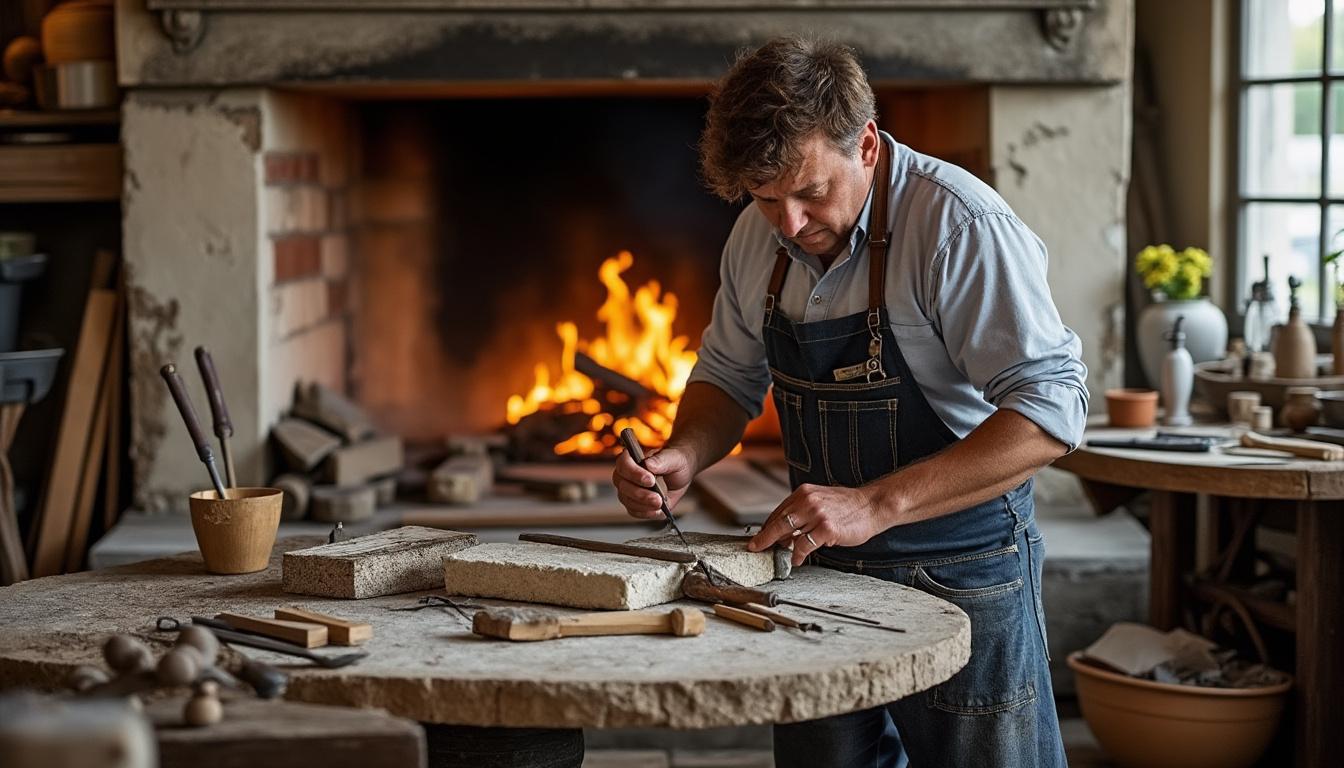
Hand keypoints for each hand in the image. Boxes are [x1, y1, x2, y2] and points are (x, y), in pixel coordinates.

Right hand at [613, 446, 693, 520]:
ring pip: (626, 500)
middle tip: (657, 497)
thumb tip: (649, 465)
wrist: (681, 475)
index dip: (634, 474)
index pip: (624, 464)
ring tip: (660, 504)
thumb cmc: (675, 462)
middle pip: (623, 485)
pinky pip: (633, 511)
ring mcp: (627, 489)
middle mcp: (625, 474)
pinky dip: (645, 512)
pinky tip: (657, 510)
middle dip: (640, 494)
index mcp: (632, 457)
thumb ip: (662, 460)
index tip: (650, 480)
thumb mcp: (674, 458)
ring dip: (643, 505)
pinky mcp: (633, 503)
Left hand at [747, 483, 886, 566]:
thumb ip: (803, 512)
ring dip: (780, 547)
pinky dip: (797, 555)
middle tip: (754, 547)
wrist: (872, 505)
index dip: (767, 527)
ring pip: (787, 533)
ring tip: (778, 556)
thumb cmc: (848, 506)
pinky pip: (804, 545)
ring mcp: (817, 514)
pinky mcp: (827, 529)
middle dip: (764, 537)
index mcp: (804, 493)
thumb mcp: (821, 500)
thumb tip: (785, 531)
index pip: (779, 511)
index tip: (758, 537)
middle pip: (778, 522)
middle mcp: (808, 501)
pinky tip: (797, 560)